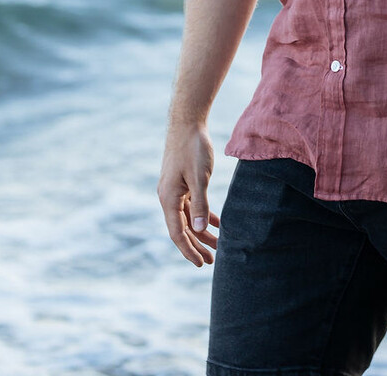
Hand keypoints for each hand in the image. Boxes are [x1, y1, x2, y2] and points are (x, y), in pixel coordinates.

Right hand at [157, 123, 219, 265]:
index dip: (189, 250)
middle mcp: (168, 197)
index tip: (201, 263)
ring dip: (202, 232)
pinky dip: (203, 216)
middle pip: (182, 229)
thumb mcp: (200, 177)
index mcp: (168, 198)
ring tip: (218, 246)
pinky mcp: (182, 183)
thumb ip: (200, 204)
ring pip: (188, 218)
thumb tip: (200, 230)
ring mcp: (174, 190)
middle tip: (211, 261)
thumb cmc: (193, 148)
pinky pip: (191, 206)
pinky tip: (217, 224)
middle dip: (196, 246)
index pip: (177, 233)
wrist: (187, 122)